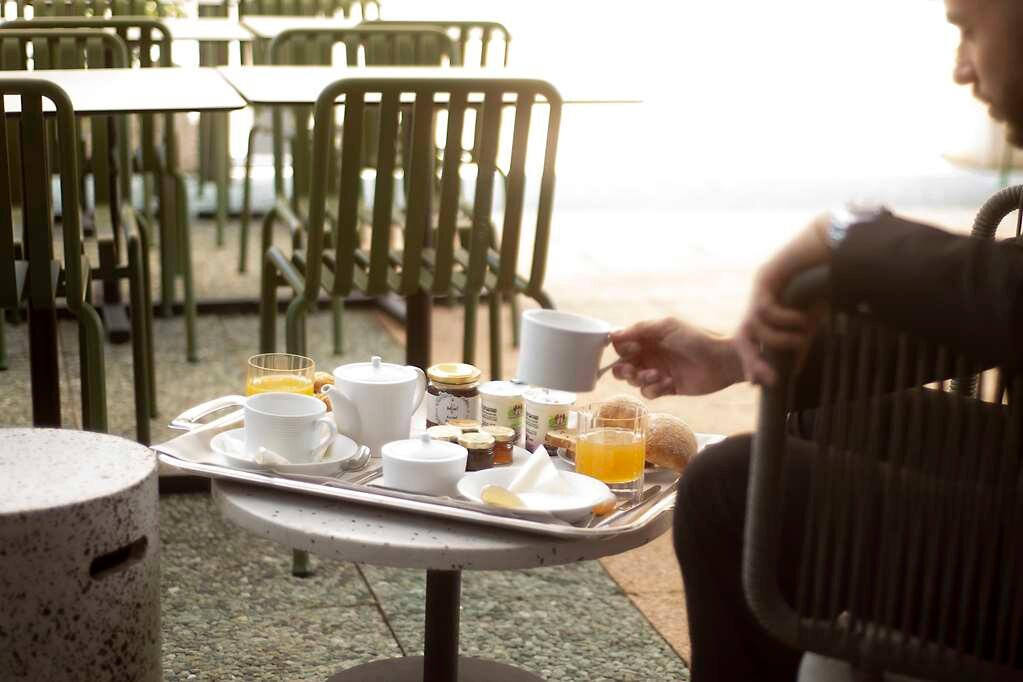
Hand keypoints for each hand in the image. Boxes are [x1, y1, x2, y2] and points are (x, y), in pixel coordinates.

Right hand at [609, 318, 744, 398]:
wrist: (722, 360)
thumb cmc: (697, 338)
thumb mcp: (667, 326)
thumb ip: (639, 329)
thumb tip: (612, 335)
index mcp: (648, 338)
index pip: (621, 345)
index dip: (620, 350)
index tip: (631, 350)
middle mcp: (650, 355)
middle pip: (622, 366)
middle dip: (623, 370)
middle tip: (633, 370)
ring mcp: (658, 372)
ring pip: (634, 382)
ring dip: (641, 379)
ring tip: (658, 375)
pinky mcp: (667, 388)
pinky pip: (649, 393)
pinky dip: (655, 389)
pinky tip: (670, 382)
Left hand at [733, 216, 831, 385]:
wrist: (827, 250)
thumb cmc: (819, 284)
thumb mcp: (808, 320)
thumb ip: (799, 342)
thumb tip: (796, 371)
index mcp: (764, 316)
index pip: (749, 343)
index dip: (750, 363)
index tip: (756, 386)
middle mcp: (756, 305)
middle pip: (741, 337)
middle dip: (751, 360)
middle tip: (768, 379)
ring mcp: (758, 292)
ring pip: (757, 327)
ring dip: (781, 338)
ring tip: (804, 335)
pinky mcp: (764, 278)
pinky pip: (767, 309)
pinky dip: (785, 320)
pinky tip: (803, 320)